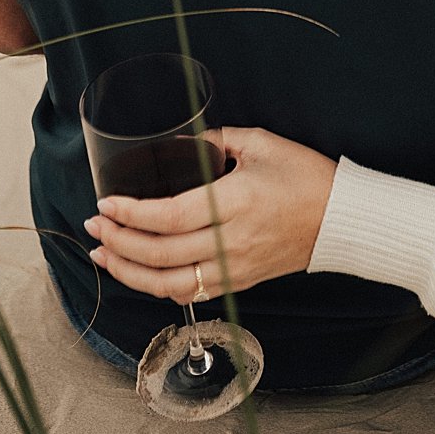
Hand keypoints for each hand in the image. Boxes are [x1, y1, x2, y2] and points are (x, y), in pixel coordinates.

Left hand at [85, 125, 335, 299]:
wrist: (339, 218)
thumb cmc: (305, 175)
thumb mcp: (261, 143)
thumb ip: (217, 139)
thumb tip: (182, 142)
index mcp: (236, 202)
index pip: (170, 217)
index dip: (132, 214)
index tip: (106, 203)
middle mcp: (232, 242)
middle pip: (161, 255)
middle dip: (119, 241)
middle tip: (95, 225)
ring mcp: (235, 268)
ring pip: (169, 285)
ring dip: (129, 272)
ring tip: (103, 254)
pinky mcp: (239, 283)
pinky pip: (190, 294)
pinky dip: (158, 288)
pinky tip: (139, 273)